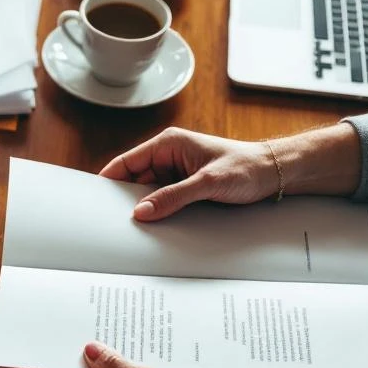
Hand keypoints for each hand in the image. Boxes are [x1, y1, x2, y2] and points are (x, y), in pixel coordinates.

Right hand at [99, 127, 277, 221]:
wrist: (273, 174)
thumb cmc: (246, 167)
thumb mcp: (206, 184)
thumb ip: (172, 197)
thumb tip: (141, 212)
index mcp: (168, 144)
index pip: (126, 162)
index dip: (108, 179)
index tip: (94, 198)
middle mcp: (168, 156)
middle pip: (133, 179)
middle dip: (125, 198)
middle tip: (114, 218)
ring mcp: (175, 172)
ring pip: (146, 192)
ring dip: (143, 207)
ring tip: (135, 223)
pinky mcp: (183, 186)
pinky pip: (162, 200)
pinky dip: (157, 211)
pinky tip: (154, 223)